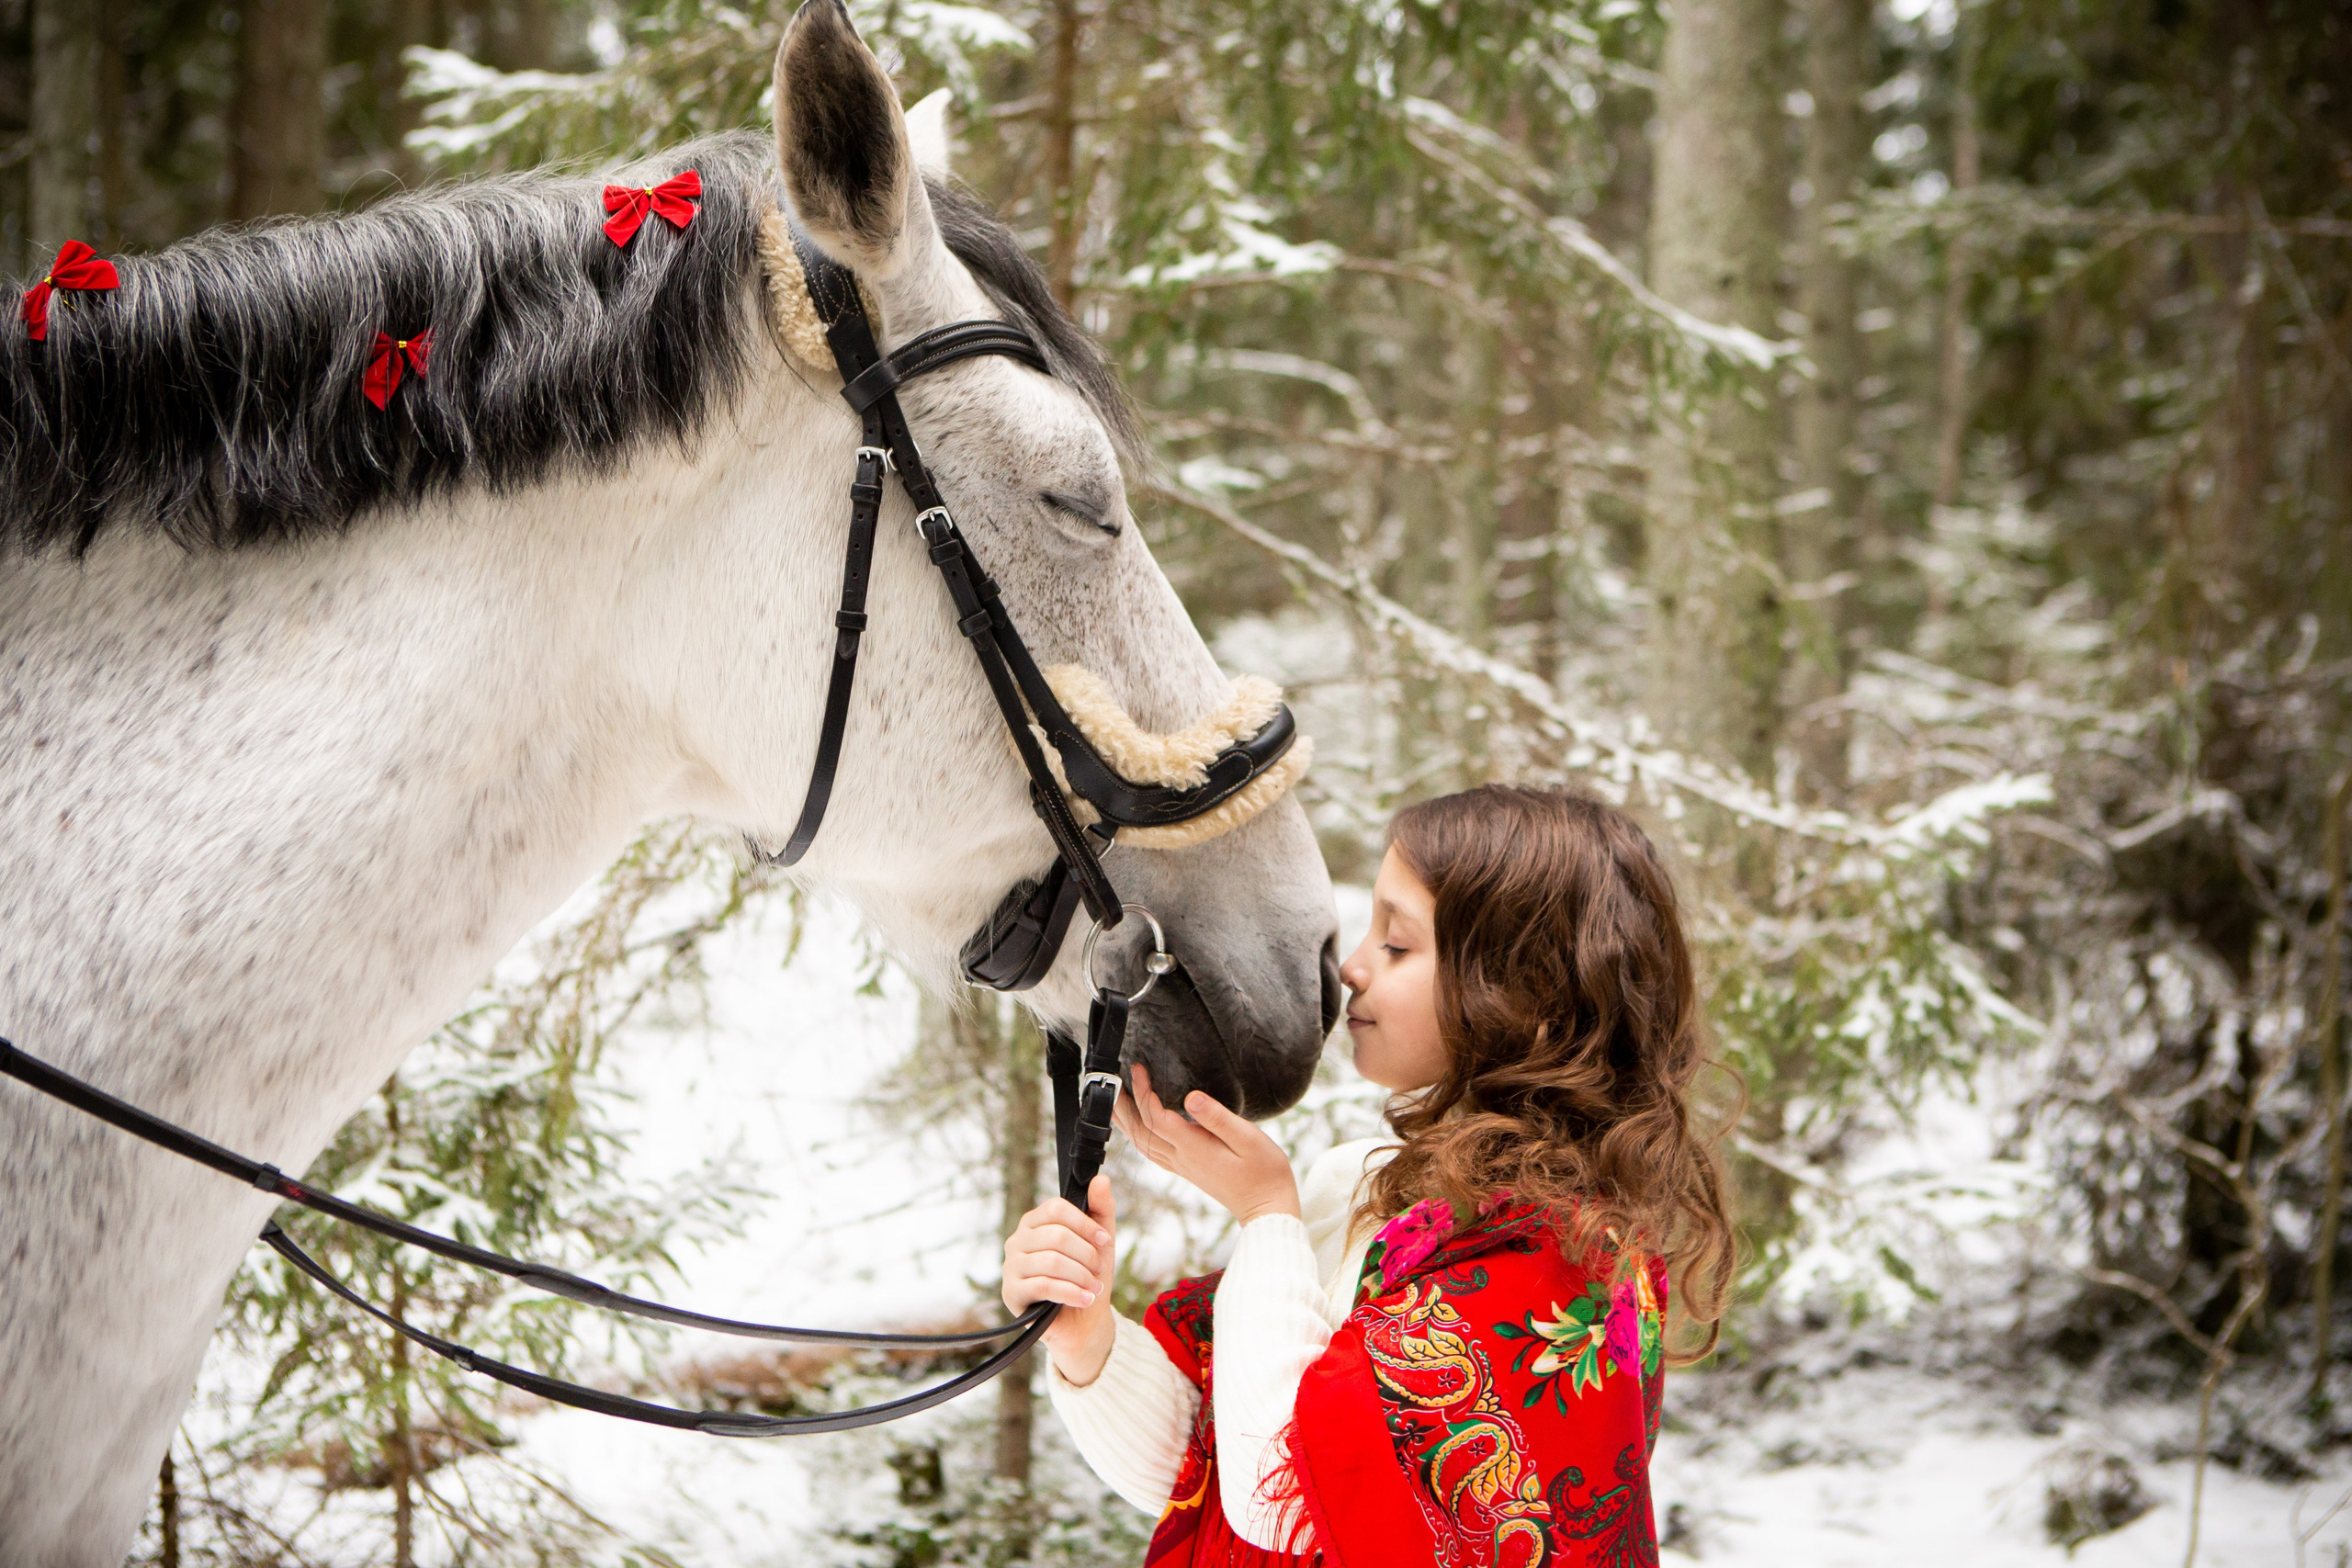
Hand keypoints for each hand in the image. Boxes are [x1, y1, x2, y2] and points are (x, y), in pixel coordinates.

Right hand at [1001, 1174, 1117, 1384]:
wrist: (1082, 1321)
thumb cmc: (1087, 1275)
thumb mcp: (1100, 1241)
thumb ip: (1101, 1208)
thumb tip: (1101, 1179)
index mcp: (1034, 1222)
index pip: (1056, 1209)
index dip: (1085, 1224)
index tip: (1104, 1241)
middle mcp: (1017, 1240)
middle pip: (1057, 1236)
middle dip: (1087, 1255)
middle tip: (1099, 1270)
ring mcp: (1010, 1266)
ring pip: (1052, 1262)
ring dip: (1082, 1276)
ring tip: (1094, 1287)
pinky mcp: (1011, 1293)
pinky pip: (1043, 1286)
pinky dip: (1071, 1292)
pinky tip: (1085, 1299)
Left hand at [1113, 1062, 1300, 1225]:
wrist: (1267, 1207)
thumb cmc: (1264, 1171)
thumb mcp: (1248, 1138)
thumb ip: (1217, 1118)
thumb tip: (1190, 1097)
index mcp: (1194, 1147)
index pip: (1156, 1117)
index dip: (1143, 1092)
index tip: (1138, 1069)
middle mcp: (1182, 1158)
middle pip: (1140, 1131)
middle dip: (1124, 1105)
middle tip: (1114, 1079)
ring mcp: (1182, 1166)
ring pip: (1142, 1142)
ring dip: (1126, 1120)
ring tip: (1117, 1099)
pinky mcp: (1187, 1169)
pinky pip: (1152, 1151)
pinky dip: (1139, 1135)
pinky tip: (1138, 1127)